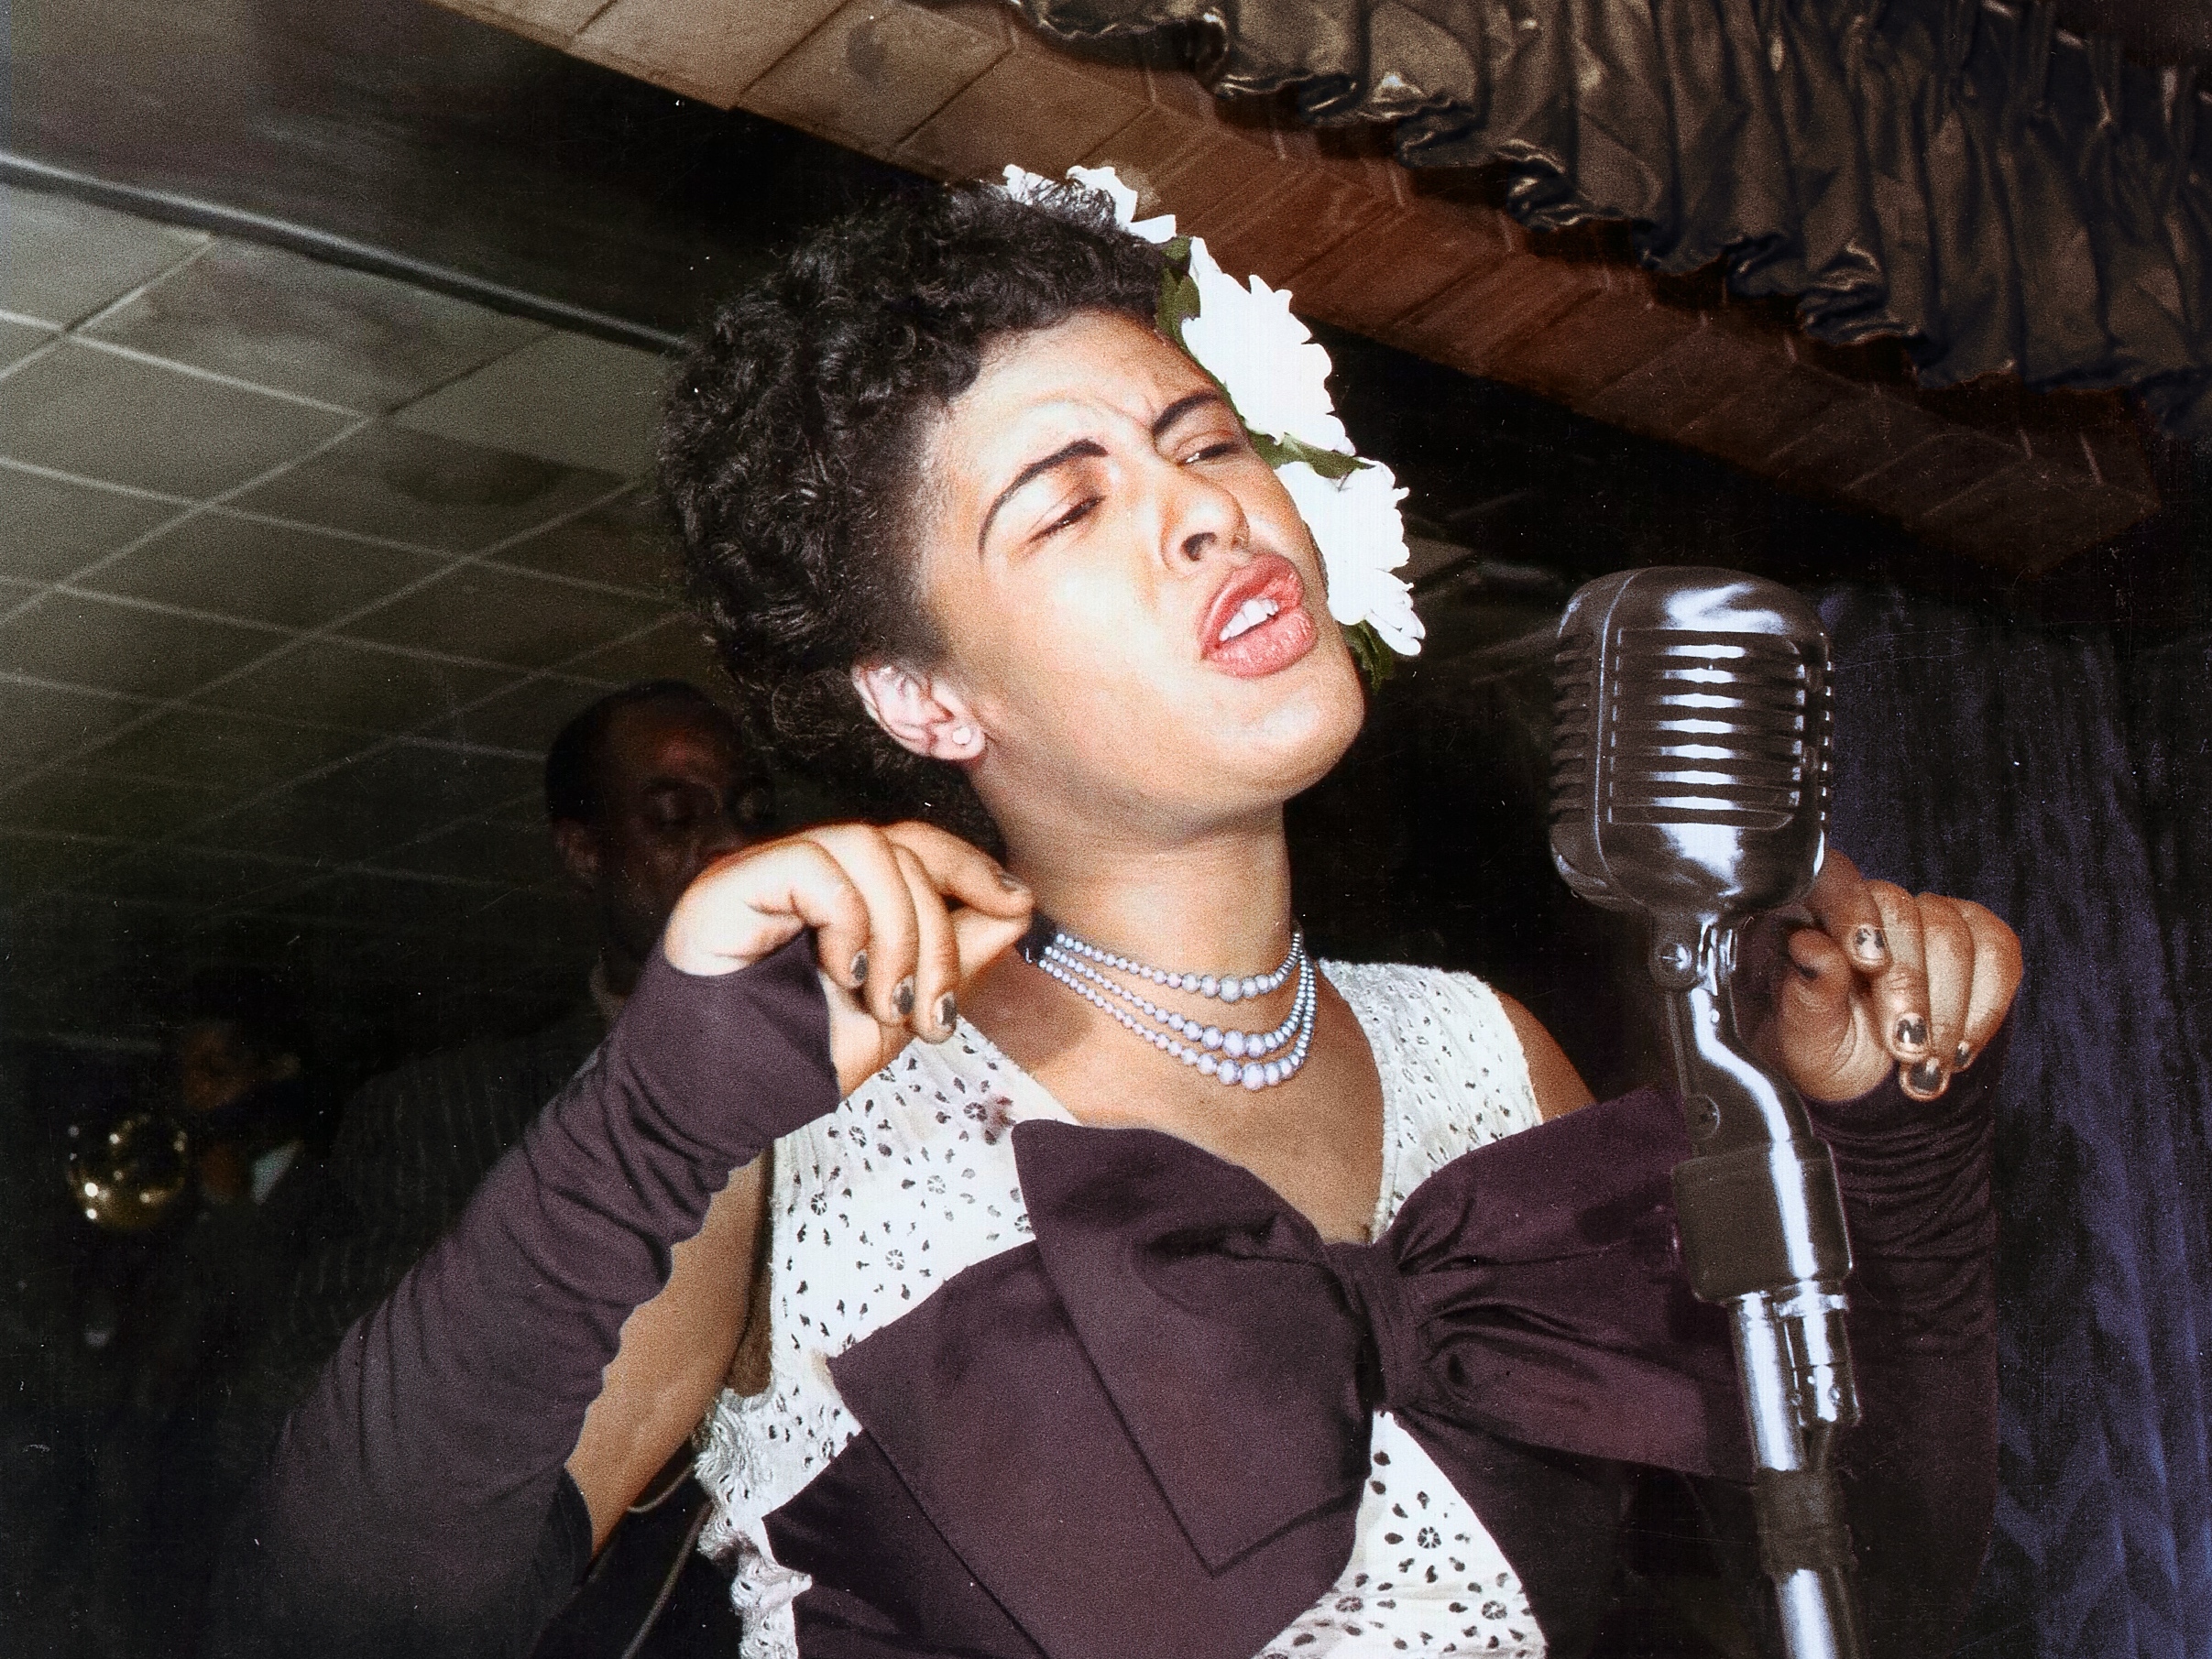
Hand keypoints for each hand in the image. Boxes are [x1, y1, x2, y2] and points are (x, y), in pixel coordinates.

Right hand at [662, 821, 1033, 1096]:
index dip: (971, 866)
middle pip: (903, 847)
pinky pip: (814, 862)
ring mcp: (764, 871)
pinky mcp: (729, 883)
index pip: (916, 846)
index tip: (1018, 905)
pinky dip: (848, 920)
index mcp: (843, 893)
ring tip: (886, 1004)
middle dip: (939, 935)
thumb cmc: (793, 1062)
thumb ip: (953, 957)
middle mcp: (805, 872)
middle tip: (930, 1014)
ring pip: (867, 848)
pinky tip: (841, 975)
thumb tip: (1019, 906)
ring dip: (900, 934)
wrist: (714, 1110)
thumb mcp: (899, 1012)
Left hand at [1747, 851, 2022, 1103]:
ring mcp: (1928, 917)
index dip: (1855, 916)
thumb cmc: (1823, 1052)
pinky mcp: (1976, 939)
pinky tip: (1960, 1051)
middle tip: (1905, 1051)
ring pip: (1955, 936)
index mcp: (1813, 915)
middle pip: (1905, 916)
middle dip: (1910, 990)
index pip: (1835, 883)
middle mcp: (1872, 905)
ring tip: (1929, 1066)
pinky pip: (1999, 955)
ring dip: (1948, 1011)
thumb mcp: (1805, 1035)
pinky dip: (1985, 1009)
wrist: (1867, 1088)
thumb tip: (1810, 947)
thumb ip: (1808, 991)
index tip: (1867, 964)